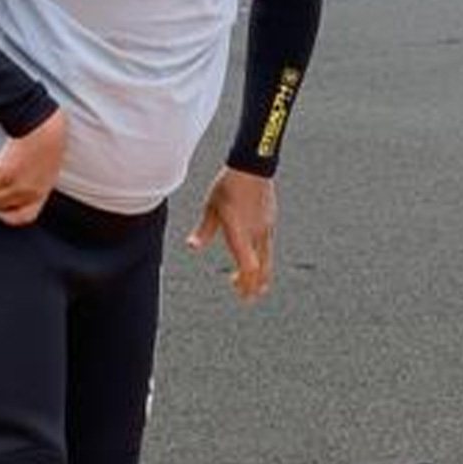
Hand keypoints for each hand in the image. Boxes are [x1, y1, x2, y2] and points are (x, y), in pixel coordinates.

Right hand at [0, 108, 65, 225]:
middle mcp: (29, 193)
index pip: (27, 215)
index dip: (11, 217)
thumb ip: (38, 174)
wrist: (43, 127)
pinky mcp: (3, 176)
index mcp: (43, 190)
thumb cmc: (49, 137)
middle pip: (3, 207)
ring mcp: (16, 187)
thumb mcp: (49, 163)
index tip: (1, 213)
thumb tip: (25, 174)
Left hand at [184, 167, 276, 300]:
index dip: (246, 282)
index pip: (248, 266)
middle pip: (261, 268)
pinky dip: (263, 259)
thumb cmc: (228, 185)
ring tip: (255, 284)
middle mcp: (256, 233)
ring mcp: (266, 227)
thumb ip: (204, 229)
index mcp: (240, 232)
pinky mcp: (270, 221)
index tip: (238, 291)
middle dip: (255, 285)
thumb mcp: (211, 207)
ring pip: (268, 259)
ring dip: (261, 274)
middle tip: (247, 297)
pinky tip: (257, 259)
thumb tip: (192, 246)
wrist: (252, 166)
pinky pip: (268, 246)